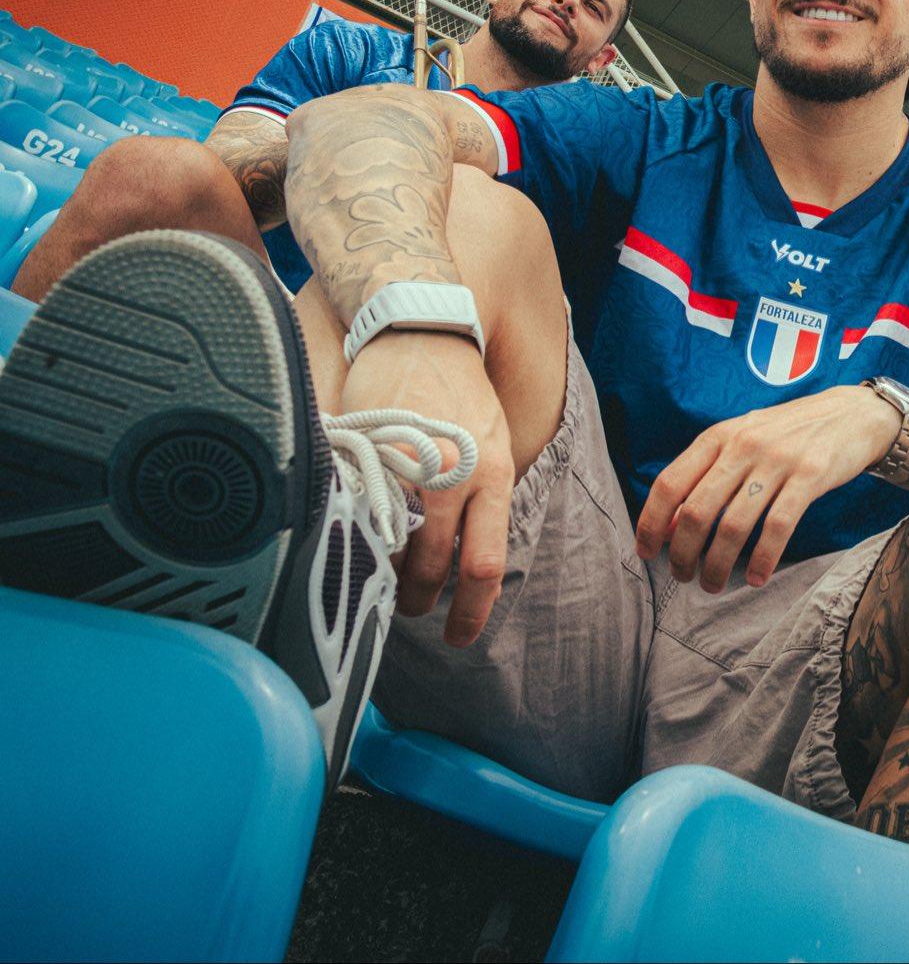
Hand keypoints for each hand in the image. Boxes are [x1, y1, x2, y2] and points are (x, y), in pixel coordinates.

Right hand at [340, 331, 514, 645]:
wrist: (423, 333)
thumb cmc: (461, 392)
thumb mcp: (493, 442)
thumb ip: (484, 496)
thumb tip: (472, 552)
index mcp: (493, 477)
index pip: (484, 566)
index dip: (470, 612)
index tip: (460, 636)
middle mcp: (454, 477)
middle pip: (435, 567)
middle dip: (418, 600)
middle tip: (408, 609)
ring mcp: (406, 466)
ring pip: (393, 546)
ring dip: (386, 576)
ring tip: (380, 581)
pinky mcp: (369, 453)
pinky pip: (359, 512)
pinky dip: (357, 536)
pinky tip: (354, 542)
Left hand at [636, 384, 899, 590]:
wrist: (853, 414)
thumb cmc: (791, 433)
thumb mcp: (743, 440)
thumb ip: (708, 474)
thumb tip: (671, 523)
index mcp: (720, 436)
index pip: (670, 482)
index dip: (651, 522)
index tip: (646, 553)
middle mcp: (744, 445)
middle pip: (698, 510)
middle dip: (683, 553)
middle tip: (683, 576)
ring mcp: (778, 460)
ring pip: (734, 524)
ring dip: (718, 564)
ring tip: (713, 584)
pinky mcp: (810, 476)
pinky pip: (778, 527)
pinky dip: (762, 559)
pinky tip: (756, 577)